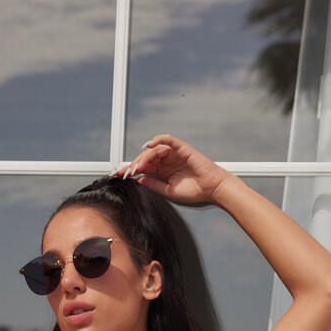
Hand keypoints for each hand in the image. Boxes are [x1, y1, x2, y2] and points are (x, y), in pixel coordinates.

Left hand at [113, 134, 229, 205]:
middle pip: (145, 158)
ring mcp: (173, 153)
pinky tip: (149, 144)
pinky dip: (158, 139)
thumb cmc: (195, 190)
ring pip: (154, 150)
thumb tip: (138, 180)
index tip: (119, 175)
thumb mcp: (168, 191)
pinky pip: (168, 140)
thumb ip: (153, 184)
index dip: (131, 170)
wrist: (211, 188)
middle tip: (126, 172)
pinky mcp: (181, 148)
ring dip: (144, 157)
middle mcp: (166, 160)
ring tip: (137, 166)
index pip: (143, 168)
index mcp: (162, 170)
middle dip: (134, 164)